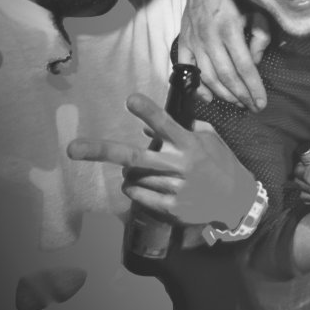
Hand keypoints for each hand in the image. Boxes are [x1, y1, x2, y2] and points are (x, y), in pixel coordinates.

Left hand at [67, 93, 255, 228]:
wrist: (236, 201)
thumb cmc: (221, 165)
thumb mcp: (209, 140)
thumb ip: (182, 129)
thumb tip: (148, 128)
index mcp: (189, 145)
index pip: (166, 124)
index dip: (148, 112)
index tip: (130, 99)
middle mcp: (180, 166)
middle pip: (134, 157)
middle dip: (102, 151)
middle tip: (73, 149)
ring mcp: (174, 190)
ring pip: (133, 177)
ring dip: (130, 172)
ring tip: (145, 170)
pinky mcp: (171, 209)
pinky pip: (138, 195)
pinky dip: (135, 188)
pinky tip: (144, 185)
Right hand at [177, 0, 270, 111]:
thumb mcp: (256, 10)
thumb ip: (260, 36)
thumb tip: (254, 62)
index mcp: (229, 28)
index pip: (244, 66)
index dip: (253, 88)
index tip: (261, 103)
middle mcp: (210, 37)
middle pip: (225, 75)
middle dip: (240, 95)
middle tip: (252, 107)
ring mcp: (194, 40)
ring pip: (206, 75)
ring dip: (222, 93)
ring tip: (237, 103)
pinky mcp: (183, 40)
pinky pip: (185, 67)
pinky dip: (195, 84)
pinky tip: (207, 96)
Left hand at [294, 138, 309, 207]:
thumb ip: (309, 149)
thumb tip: (306, 152)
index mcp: (308, 175)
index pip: (296, 172)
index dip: (300, 167)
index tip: (304, 165)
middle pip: (299, 185)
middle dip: (302, 178)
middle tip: (308, 173)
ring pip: (305, 197)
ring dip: (305, 191)